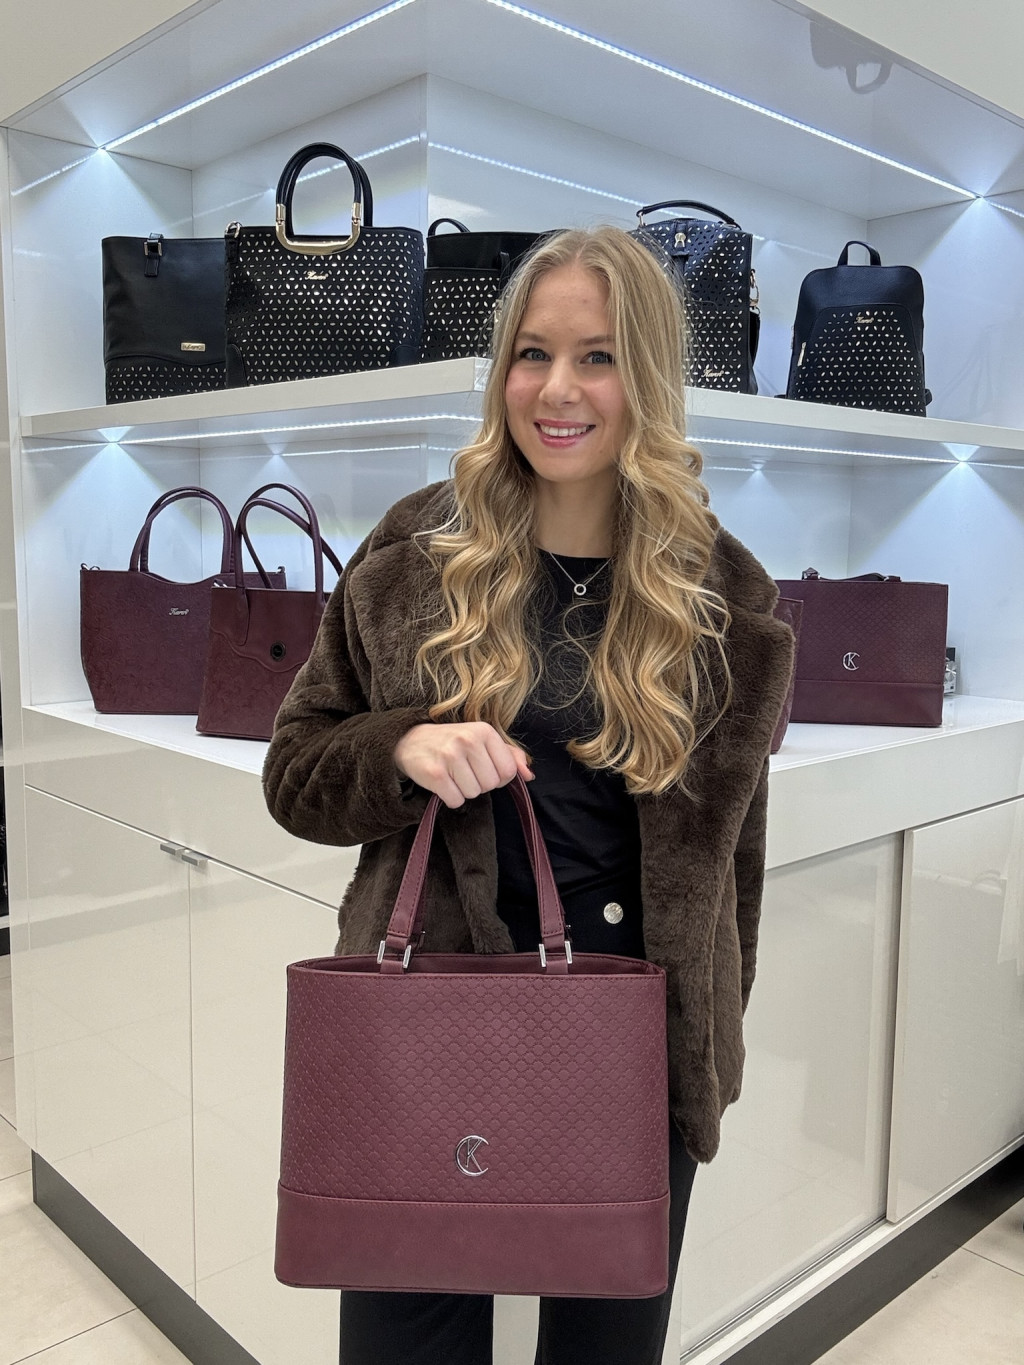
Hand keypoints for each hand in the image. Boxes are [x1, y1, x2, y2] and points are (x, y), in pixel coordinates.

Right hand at [393, 722, 533, 808]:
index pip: (508, 771)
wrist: (410, 741)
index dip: (498, 777)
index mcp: (484, 731)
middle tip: (463, 771)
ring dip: (463, 790)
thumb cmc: (451, 742)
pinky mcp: (435, 773)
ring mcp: (450, 756)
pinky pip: (456, 801)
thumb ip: (510, 755)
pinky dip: (450, 798)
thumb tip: (529, 775)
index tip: (482, 769)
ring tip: (452, 775)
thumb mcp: (481, 740)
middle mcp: (468, 740)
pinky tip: (443, 783)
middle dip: (479, 784)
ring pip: (474, 794)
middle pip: (491, 785)